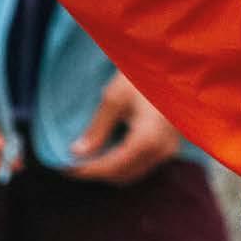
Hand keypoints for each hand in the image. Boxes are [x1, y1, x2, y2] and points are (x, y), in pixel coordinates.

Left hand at [65, 72, 180, 184]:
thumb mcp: (115, 97)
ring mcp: (169, 151)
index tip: (66, 168)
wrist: (174, 65)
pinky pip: (143, 165)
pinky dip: (124, 163)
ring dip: (110, 170)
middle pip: (122, 176)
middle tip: (74, 163)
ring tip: (89, 158)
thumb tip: (77, 152)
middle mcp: (161, 151)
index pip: (110, 167)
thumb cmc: (143, 76)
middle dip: (97, 173)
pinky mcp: (171, 147)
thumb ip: (97, 129)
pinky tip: (110, 151)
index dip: (86, 170)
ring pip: (133, 173)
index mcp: (147, 140)